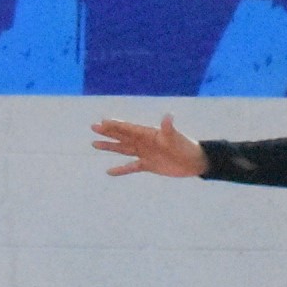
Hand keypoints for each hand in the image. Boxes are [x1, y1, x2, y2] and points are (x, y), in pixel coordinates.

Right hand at [91, 114, 209, 177]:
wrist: (194, 162)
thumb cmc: (185, 146)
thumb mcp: (175, 137)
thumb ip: (169, 127)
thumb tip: (168, 115)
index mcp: (148, 134)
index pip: (128, 128)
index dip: (116, 125)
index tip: (102, 122)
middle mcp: (143, 142)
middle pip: (122, 136)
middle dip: (108, 132)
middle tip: (93, 127)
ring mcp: (144, 153)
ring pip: (123, 149)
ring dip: (110, 147)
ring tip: (95, 144)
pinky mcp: (148, 165)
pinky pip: (131, 167)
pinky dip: (121, 169)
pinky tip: (109, 171)